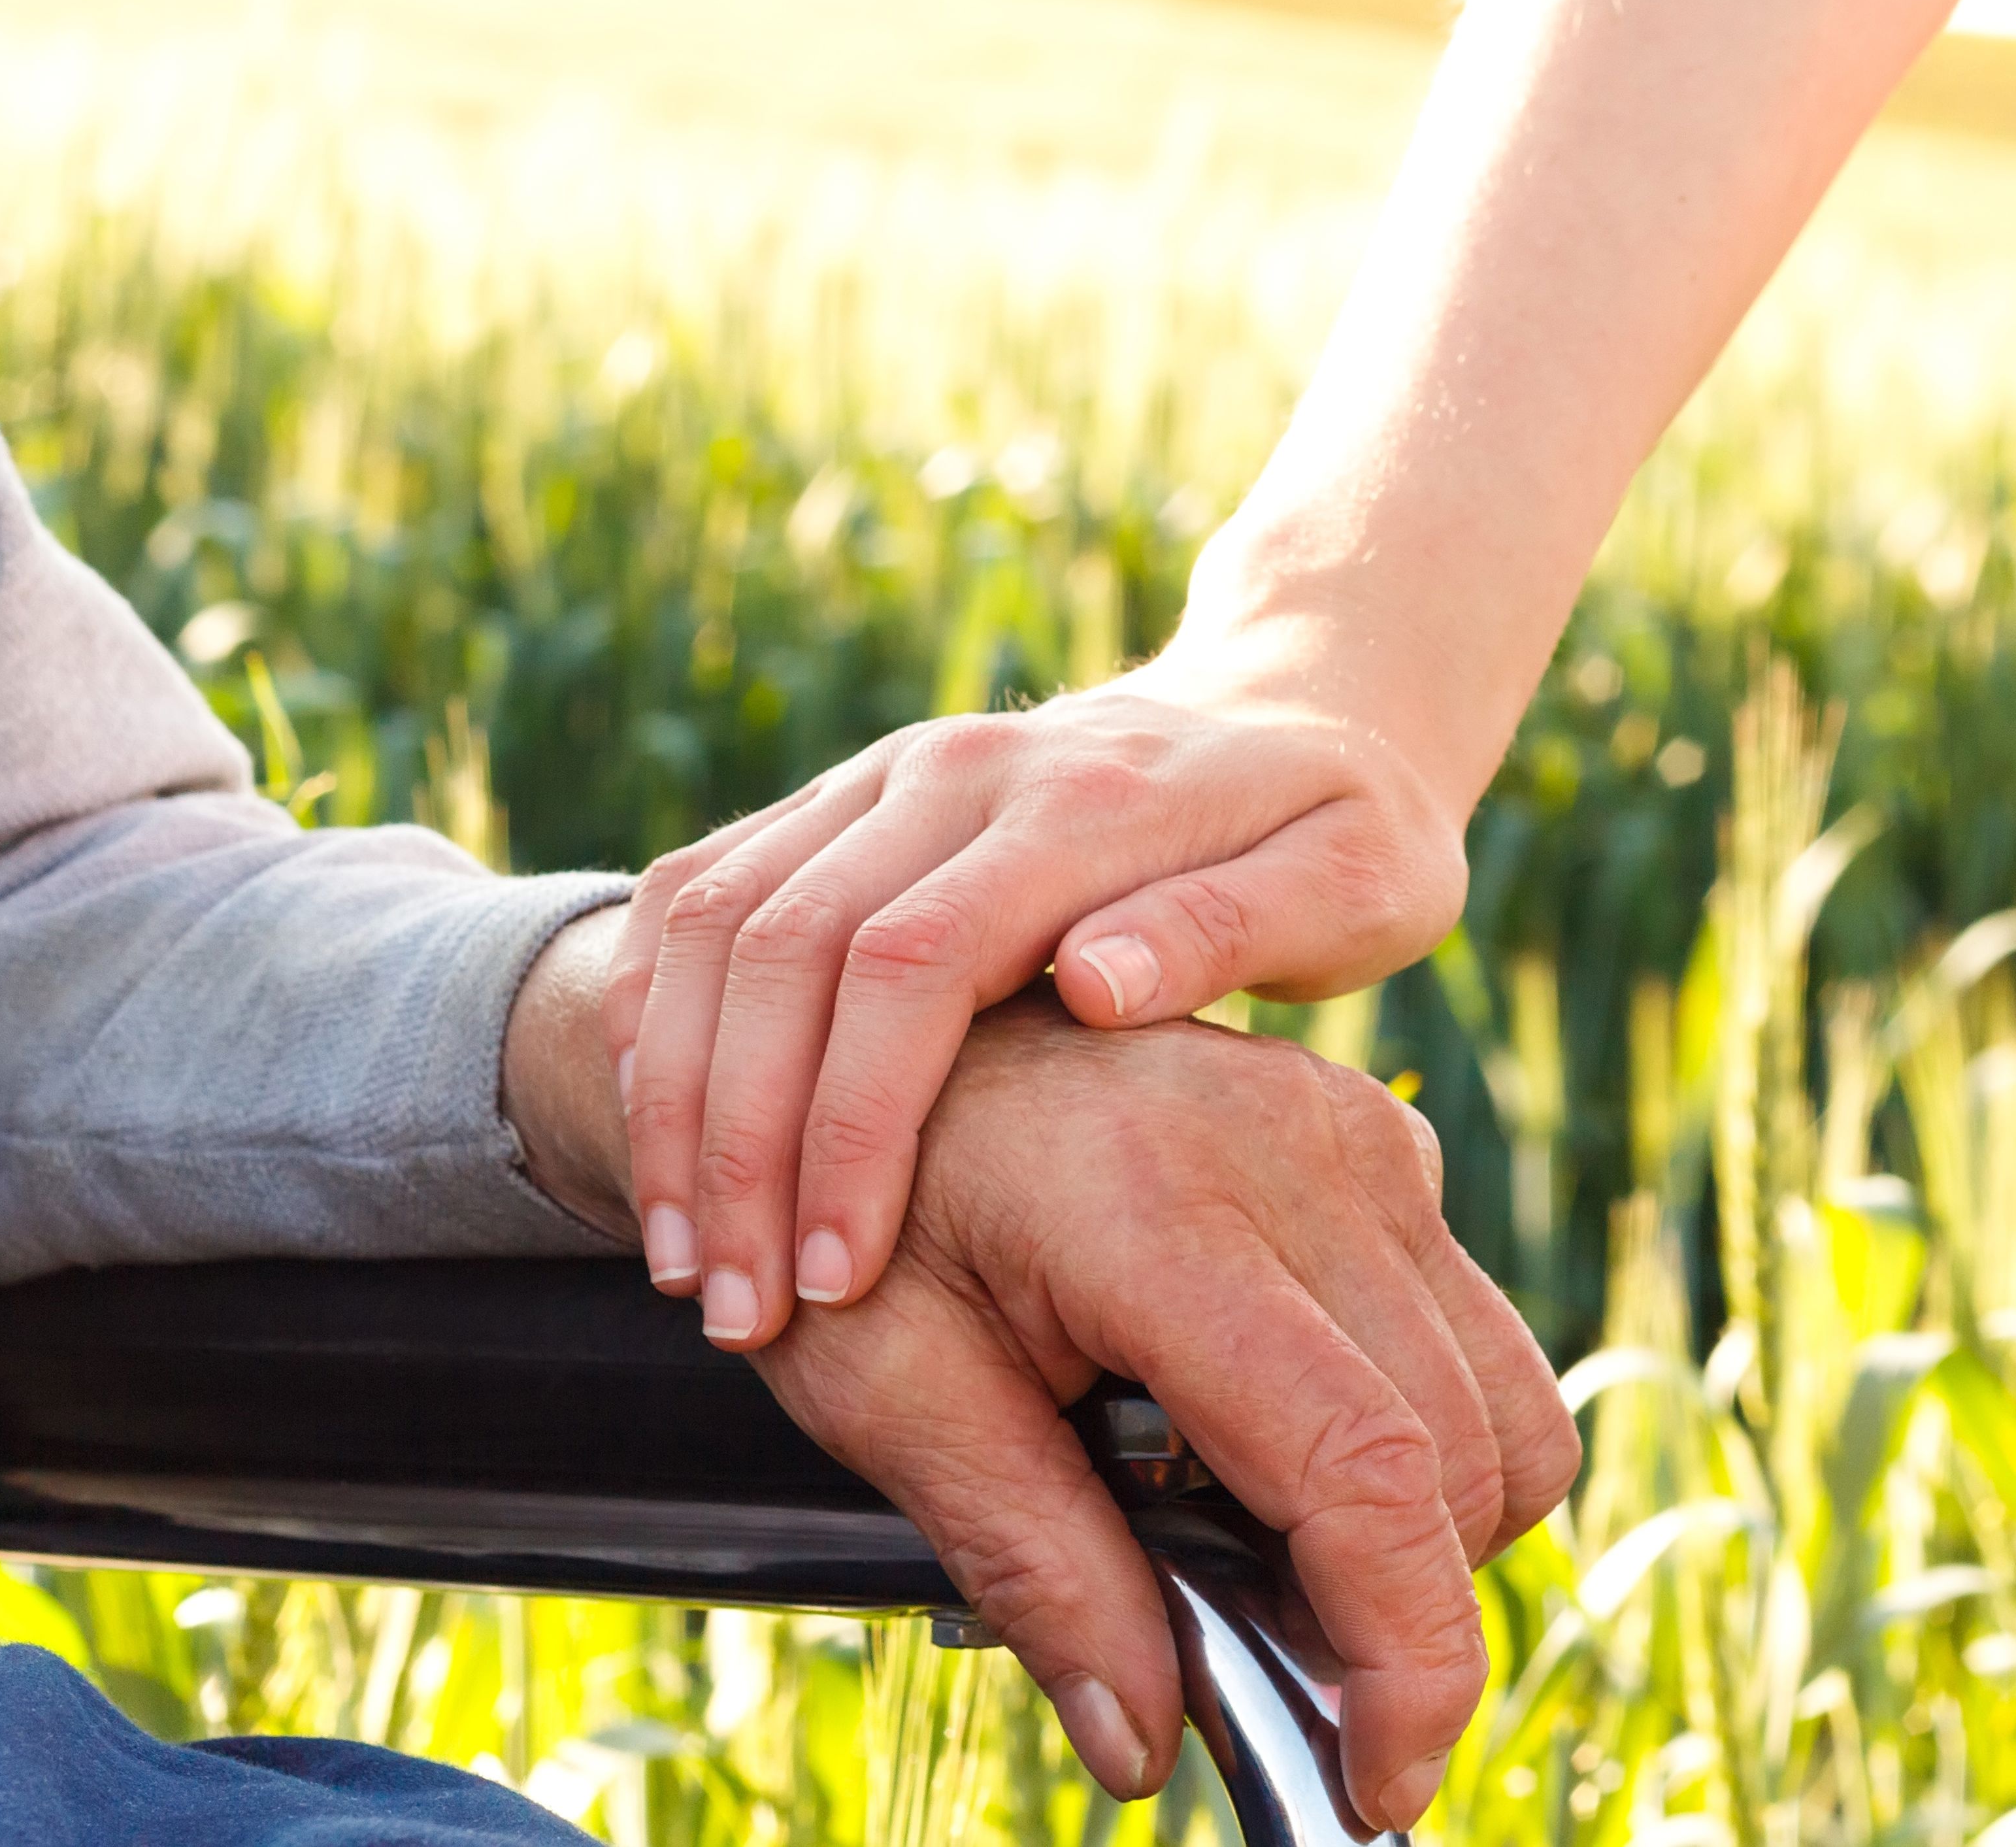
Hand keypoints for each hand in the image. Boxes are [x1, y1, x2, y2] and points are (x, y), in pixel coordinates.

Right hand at [602, 635, 1471, 1349]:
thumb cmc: (1343, 833)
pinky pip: (701, 895)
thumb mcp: (1354, 882)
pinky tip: (664, 1153)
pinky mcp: (840, 801)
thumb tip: (1091, 986)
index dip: (855, 1123)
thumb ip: (1233, 927)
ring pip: (716, 922)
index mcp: (1078, 800)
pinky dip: (661, 1024)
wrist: (1287, 704)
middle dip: (740, 1143)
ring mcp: (882, 776)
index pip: (916, 957)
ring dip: (680, 1098)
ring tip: (686, 1264)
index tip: (839, 1278)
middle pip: (785, 948)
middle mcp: (955, 770)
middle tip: (737, 1311)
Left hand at [746, 987, 1577, 1831]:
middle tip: (1252, 1660)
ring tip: (1254, 1546)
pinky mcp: (1374, 1137)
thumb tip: (1145, 1743)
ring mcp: (1355, 1131)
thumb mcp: (885, 1389)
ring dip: (1419, 1525)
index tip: (1376, 1784)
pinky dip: (1415, 1434)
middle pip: (1460, 1456)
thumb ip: (1029, 1563)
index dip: (1403, 1656)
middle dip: (1399, 1613)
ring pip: (1502, 1403)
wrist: (868, 1023)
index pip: (1367, 1466)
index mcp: (1162, 1210)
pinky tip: (1270, 1443)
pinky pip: (1467, 1333)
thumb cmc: (852, 1201)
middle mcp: (1299, 1150)